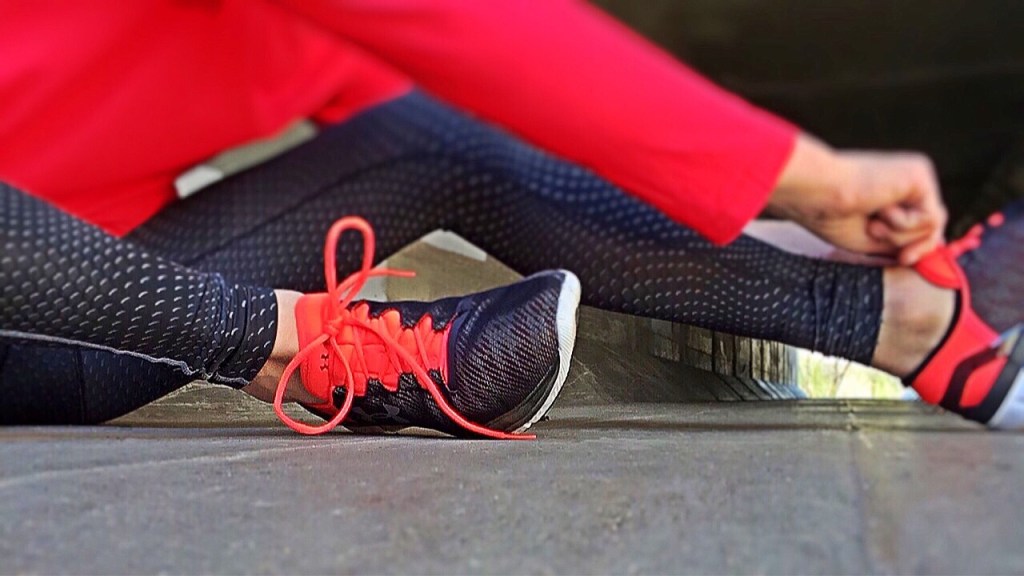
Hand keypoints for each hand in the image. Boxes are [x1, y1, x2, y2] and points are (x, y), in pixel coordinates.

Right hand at [767, 134, 946, 264]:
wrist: (818, 193)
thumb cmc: (832, 216)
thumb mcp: (874, 238)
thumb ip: (904, 240)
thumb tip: (936, 247)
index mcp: (894, 190)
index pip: (924, 221)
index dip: (920, 245)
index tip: (904, 260)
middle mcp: (909, 179)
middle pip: (936, 223)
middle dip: (918, 244)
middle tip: (894, 250)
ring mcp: (916, 174)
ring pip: (935, 222)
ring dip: (902, 235)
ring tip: (874, 224)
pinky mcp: (920, 174)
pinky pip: (931, 216)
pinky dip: (904, 225)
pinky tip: (881, 211)